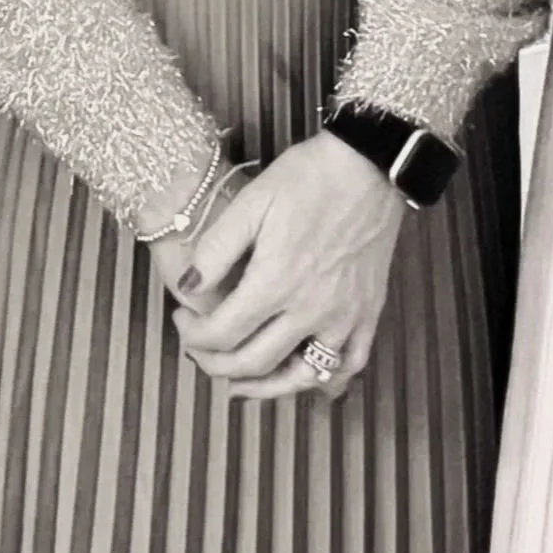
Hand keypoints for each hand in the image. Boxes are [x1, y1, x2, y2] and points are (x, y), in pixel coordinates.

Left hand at [170, 133, 406, 401]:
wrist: (370, 165)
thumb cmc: (308, 177)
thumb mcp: (252, 201)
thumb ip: (216, 250)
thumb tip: (187, 289)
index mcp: (276, 281)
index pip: (222, 334)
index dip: (193, 335)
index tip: (182, 319)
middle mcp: (310, 309)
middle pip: (254, 362)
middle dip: (215, 364)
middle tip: (200, 349)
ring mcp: (345, 316)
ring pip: (302, 377)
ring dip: (266, 388)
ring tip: (241, 384)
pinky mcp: (369, 312)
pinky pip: (349, 363)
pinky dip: (325, 378)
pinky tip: (306, 375)